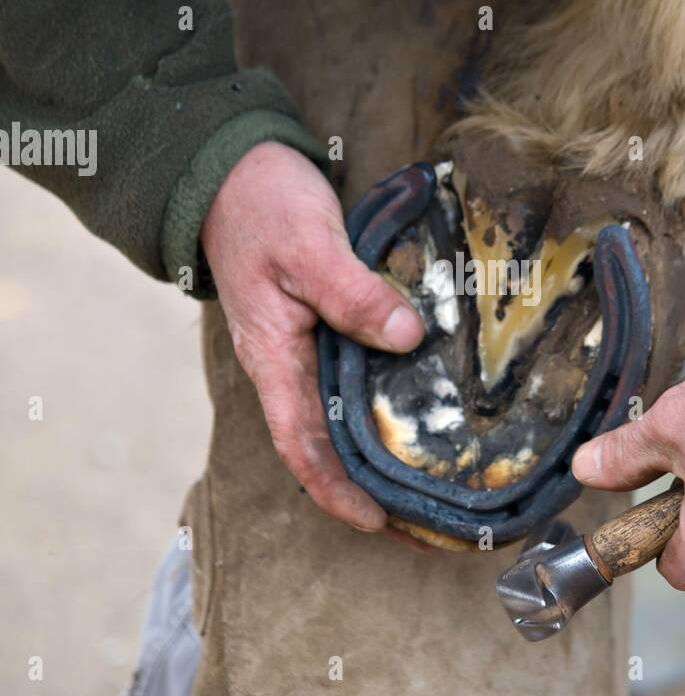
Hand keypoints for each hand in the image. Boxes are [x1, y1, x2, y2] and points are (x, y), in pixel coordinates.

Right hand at [200, 142, 422, 532]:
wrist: (233, 173)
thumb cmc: (262, 206)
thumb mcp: (309, 245)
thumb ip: (353, 292)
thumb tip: (408, 338)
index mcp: (274, 358)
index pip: (301, 445)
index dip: (337, 490)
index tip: (380, 522)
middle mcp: (289, 367)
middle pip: (330, 446)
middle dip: (375, 489)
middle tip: (433, 521)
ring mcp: (306, 350)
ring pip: (346, 418)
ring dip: (386, 454)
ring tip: (441, 481)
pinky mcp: (326, 329)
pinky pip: (357, 381)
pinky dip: (388, 405)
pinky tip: (429, 412)